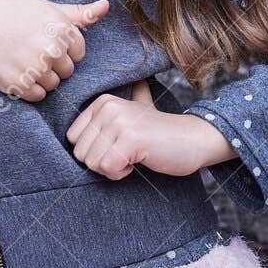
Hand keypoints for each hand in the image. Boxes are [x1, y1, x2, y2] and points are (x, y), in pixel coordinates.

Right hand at [0, 0, 110, 101]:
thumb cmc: (10, 13)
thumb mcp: (45, 6)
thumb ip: (78, 13)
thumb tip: (107, 6)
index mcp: (61, 28)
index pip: (79, 53)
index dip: (63, 48)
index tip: (43, 40)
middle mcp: (50, 49)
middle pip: (67, 71)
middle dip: (53, 64)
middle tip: (30, 49)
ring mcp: (33, 68)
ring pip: (53, 85)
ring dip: (41, 78)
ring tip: (22, 59)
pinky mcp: (17, 84)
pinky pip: (38, 97)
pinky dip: (29, 89)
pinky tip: (16, 71)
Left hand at [64, 79, 233, 179]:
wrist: (194, 139)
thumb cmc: (160, 133)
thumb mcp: (134, 113)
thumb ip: (114, 110)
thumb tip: (113, 94)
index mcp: (103, 102)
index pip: (73, 138)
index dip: (94, 151)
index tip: (118, 145)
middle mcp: (108, 107)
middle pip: (80, 153)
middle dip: (102, 162)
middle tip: (127, 153)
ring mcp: (119, 122)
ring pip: (92, 163)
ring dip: (112, 168)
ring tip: (133, 156)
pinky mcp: (130, 139)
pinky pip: (107, 168)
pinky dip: (121, 173)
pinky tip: (137, 161)